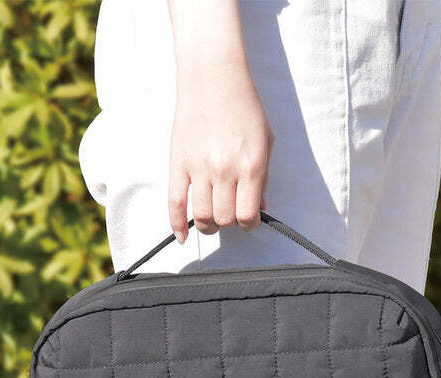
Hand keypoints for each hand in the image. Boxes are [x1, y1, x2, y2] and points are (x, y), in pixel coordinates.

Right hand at [166, 0, 273, 243]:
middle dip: (230, 223)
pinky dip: (177, 225)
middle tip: (231, 212)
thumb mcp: (265, 141)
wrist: (213, 77)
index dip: (250, 223)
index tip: (249, 219)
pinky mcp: (178, 163)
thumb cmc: (244, 106)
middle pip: (224, 219)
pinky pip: (174, 203)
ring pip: (202, 216)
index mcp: (250, 166)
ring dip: (209, 224)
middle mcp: (224, 170)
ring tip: (212, 219)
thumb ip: (263, 177)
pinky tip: (183, 236)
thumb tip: (261, 207)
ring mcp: (198, 168)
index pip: (248, 215)